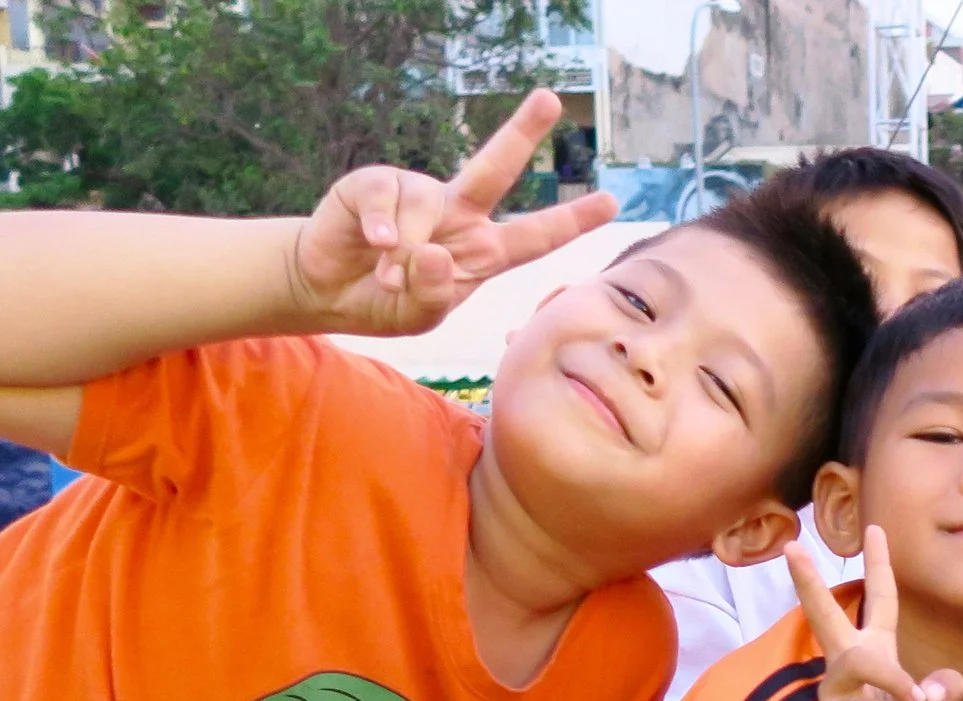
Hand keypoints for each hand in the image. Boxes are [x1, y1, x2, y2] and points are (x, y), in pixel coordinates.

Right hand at [290, 90, 617, 336]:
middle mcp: (458, 213)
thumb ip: (435, 293)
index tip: (611, 200)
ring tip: (388, 275)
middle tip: (550, 100)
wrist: (326, 290)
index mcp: (484, 250)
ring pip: (427, 206)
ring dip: (407, 252)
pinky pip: (388, 199)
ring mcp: (418, 195)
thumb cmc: (384, 300)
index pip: (536, 236)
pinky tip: (375, 246)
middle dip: (522, 132)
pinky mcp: (375, 184)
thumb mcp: (420, 314)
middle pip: (495, 168)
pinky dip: (383, 229)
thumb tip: (436, 252)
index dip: (572, 220)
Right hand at [790, 527, 961, 700]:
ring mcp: (835, 691)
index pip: (878, 599)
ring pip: (859, 664)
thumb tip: (938, 686)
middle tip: (790, 548)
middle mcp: (847, 664)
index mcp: (873, 650)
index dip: (878, 564)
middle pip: (825, 616)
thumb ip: (946, 691)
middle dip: (808, 582)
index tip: (876, 527)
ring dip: (896, 680)